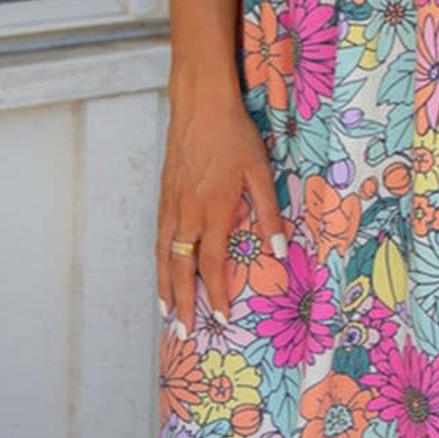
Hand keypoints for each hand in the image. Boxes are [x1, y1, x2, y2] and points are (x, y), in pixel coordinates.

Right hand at [156, 87, 286, 334]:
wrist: (200, 104)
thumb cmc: (234, 135)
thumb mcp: (260, 171)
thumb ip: (270, 213)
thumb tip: (280, 250)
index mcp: (214, 209)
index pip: (212, 264)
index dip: (216, 295)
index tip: (222, 319)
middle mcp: (187, 212)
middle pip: (181, 269)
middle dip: (182, 304)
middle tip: (183, 333)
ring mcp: (171, 204)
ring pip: (164, 256)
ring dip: (165, 288)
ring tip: (166, 314)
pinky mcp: (164, 195)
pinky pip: (158, 237)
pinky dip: (158, 261)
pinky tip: (162, 271)